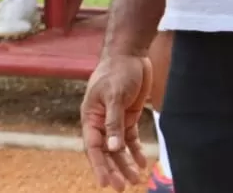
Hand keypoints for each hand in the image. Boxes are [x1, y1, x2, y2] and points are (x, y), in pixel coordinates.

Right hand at [81, 53, 153, 188]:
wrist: (130, 53)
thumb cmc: (117, 70)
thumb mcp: (114, 95)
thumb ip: (114, 122)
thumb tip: (113, 148)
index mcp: (90, 117)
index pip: (93, 147)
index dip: (99, 166)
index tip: (105, 183)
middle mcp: (100, 121)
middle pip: (106, 152)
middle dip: (114, 169)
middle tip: (123, 187)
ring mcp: (115, 120)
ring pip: (118, 148)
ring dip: (125, 163)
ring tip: (135, 180)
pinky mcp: (128, 116)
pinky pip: (130, 138)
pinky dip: (135, 150)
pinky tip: (142, 163)